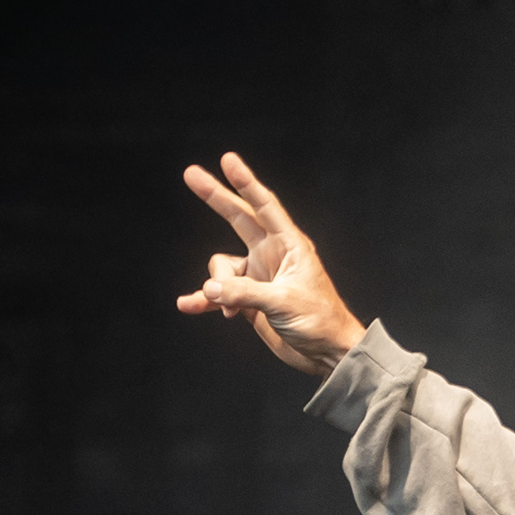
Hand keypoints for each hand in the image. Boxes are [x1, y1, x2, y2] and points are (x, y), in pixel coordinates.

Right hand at [176, 152, 363, 372]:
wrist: (326, 354)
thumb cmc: (320, 321)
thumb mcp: (283, 304)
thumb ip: (244, 293)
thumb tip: (210, 288)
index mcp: (289, 246)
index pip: (265, 206)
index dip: (246, 182)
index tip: (228, 160)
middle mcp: (272, 255)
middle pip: (237, 218)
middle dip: (215, 197)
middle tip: (190, 173)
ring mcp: (258, 276)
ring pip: (222, 268)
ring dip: (218, 287)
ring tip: (231, 311)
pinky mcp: (249, 299)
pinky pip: (219, 294)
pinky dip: (205, 300)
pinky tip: (188, 305)